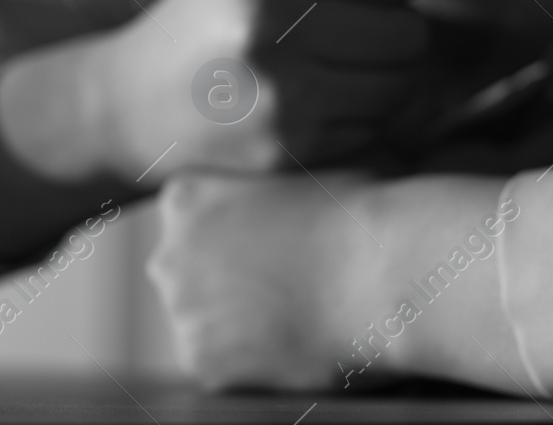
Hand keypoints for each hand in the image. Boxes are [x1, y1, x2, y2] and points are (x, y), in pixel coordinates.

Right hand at [89, 0, 478, 181]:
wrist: (133, 100)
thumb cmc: (216, 13)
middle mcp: (272, 23)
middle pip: (409, 32)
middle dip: (392, 31)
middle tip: (346, 31)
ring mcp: (281, 94)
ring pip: (401, 87)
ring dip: (382, 78)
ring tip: (331, 67)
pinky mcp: (290, 150)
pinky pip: (376, 130)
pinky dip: (359, 118)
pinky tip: (314, 104)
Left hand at [148, 171, 525, 394]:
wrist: (385, 268)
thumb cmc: (357, 215)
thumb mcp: (291, 181)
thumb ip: (255, 204)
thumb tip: (260, 224)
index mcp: (184, 198)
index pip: (190, 229)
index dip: (236, 244)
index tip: (275, 253)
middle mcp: (168, 252)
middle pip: (187, 278)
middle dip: (227, 287)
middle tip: (287, 293)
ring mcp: (181, 309)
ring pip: (202, 326)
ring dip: (239, 329)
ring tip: (298, 321)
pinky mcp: (202, 360)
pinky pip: (219, 370)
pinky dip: (252, 368)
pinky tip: (294, 348)